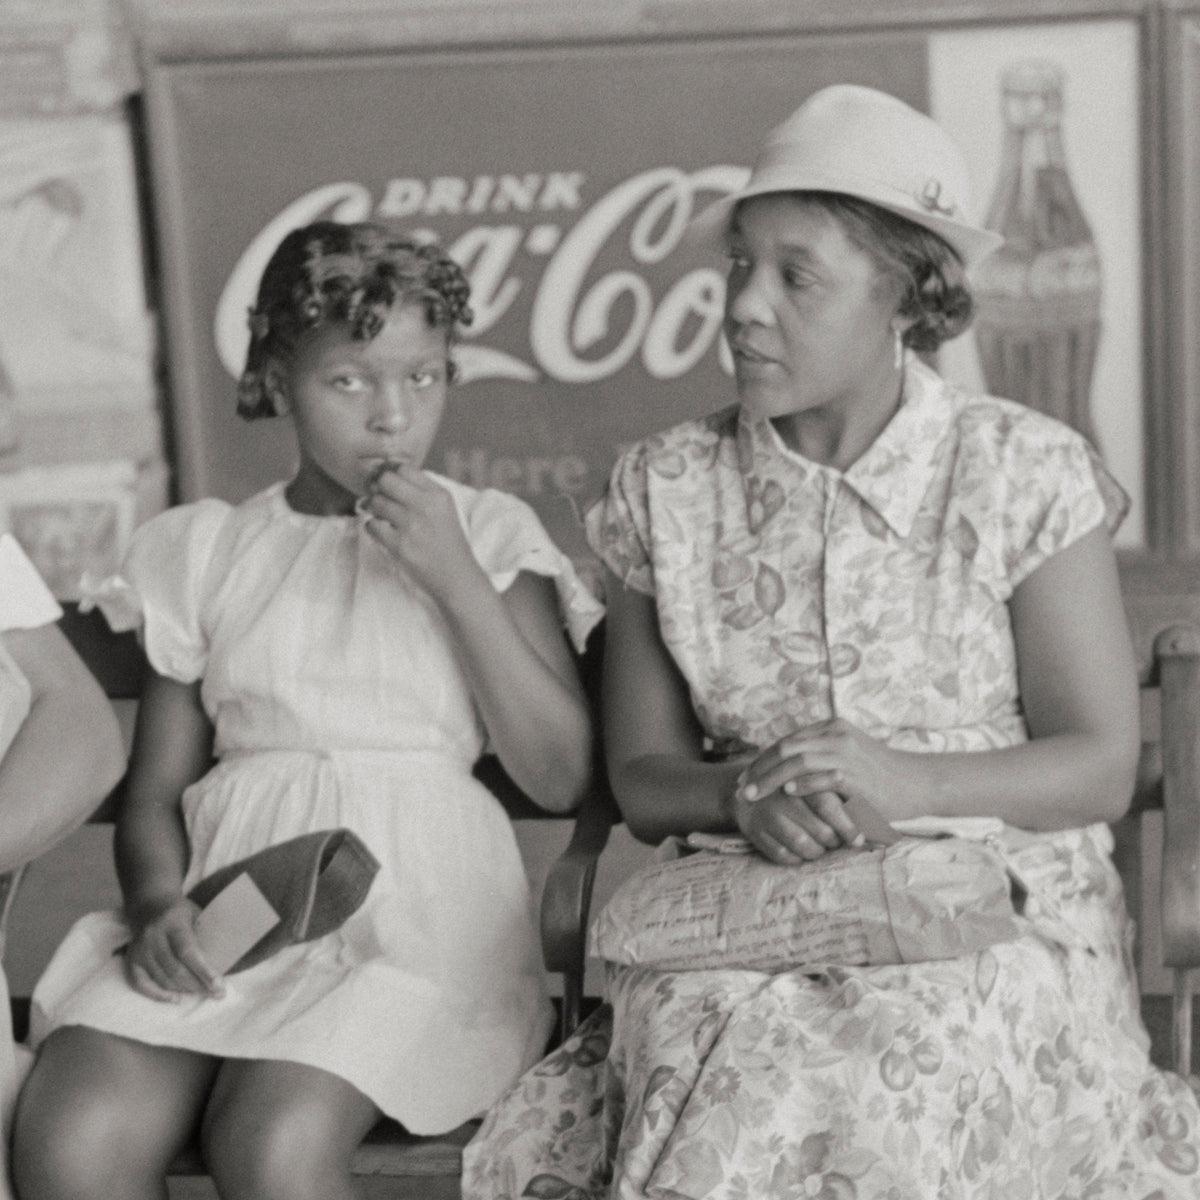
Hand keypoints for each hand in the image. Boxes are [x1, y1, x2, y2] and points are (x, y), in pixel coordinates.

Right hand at [124, 896, 222, 1002]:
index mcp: (172, 922)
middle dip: (198, 985)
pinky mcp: (131, 959)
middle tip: (216, 994)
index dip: (203, 972)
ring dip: (183, 991)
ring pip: (162, 979)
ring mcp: (140, 950)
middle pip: (175, 970)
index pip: (188, 952)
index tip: (219, 986)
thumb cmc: (179, 910)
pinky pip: (141, 984)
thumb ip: (204, 934)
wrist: (148, 903)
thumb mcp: (195, 913)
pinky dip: (158, 994)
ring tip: (202, 994)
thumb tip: (221, 963)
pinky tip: (175, 999)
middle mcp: (153, 937)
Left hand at [361, 465, 481, 600]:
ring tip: (385, 518)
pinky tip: (385, 533)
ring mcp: (412, 526)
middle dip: (378, 489)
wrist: (456, 576)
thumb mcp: (444, 509)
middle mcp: (426, 506)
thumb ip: (421, 490)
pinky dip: (373, 528)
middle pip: (386, 481)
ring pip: (376, 503)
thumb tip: (383, 475)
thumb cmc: (447, 542)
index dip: (390, 474)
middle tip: (381, 499)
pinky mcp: (399, 546)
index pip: (404, 469)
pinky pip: (371, 525)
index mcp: (439, 495)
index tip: (388, 485)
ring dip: (374, 509)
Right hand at [731, 785, 860, 863]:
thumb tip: (880, 824)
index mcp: (800, 776)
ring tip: (821, 847)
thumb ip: (844, 796)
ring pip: (802, 845)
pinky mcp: (752, 829)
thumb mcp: (819, 783)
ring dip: (817, 851)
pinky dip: (797, 858)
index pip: (826, 805)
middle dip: (834, 841)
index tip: (860, 840)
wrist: (750, 788)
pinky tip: (802, 852)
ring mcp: (765, 812)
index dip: (846, 826)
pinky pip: (782, 855)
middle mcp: (780, 794)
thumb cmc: (797, 788)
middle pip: (818, 829)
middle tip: (839, 843)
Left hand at [737, 717, 920, 831]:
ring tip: (754, 795)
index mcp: (831, 728)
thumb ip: (820, 755)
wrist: (917, 783)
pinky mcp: (857, 775)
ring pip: (798, 761)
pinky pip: (823, 777)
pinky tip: (786, 794)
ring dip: (771, 779)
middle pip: (785, 748)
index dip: (762, 760)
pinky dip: (802, 785)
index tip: (745, 777)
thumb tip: (784, 769)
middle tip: (742, 789)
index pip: (786, 741)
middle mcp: (836, 736)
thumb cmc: (879, 776)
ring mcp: (847, 754)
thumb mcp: (848, 755)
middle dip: (759, 769)